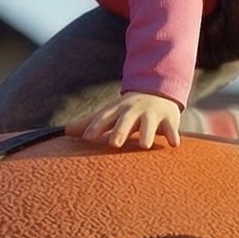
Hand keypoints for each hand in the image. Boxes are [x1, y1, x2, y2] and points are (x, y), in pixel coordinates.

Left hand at [68, 92, 182, 150]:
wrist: (157, 92)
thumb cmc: (128, 110)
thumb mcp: (110, 113)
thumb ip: (89, 123)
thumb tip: (65, 132)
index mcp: (117, 111)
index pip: (104, 118)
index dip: (96, 127)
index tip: (87, 137)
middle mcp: (133, 111)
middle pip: (125, 121)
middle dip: (120, 131)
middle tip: (114, 143)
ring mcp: (152, 115)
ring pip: (149, 125)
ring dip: (147, 133)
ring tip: (144, 145)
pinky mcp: (169, 120)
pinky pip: (171, 128)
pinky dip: (173, 135)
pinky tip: (174, 144)